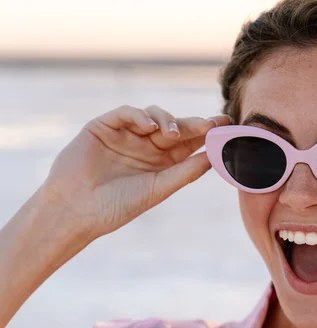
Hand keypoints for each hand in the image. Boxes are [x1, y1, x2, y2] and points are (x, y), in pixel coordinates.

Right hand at [41, 105, 230, 238]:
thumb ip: (185, 172)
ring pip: (154, 115)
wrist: (76, 211)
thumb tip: (215, 158)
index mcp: (162, 161)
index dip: (207, 134)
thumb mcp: (158, 189)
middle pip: (176, 127)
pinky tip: (149, 126)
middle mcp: (147, 145)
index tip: (227, 126)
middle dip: (193, 124)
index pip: (189, 143)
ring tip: (171, 133)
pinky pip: (126, 113)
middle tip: (211, 124)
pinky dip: (139, 116)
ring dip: (167, 120)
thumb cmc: (118, 206)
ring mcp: (126, 134)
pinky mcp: (104, 126)